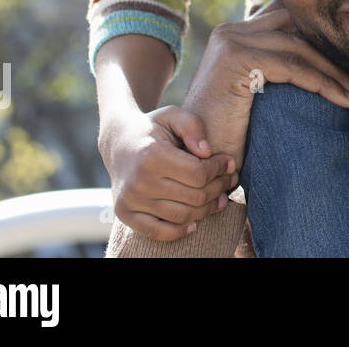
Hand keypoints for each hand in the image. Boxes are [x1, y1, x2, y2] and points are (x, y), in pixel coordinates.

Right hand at [99, 104, 238, 241]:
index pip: (198, 174)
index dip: (220, 169)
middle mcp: (138, 182)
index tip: (229, 163)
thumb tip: (207, 153)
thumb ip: (193, 127)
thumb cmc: (153, 128)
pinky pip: (158, 232)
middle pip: (194, 197)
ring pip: (182, 216)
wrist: (118, 143)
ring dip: (207, 209)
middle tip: (230, 180)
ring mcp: (130, 201)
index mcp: (152, 155)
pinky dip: (179, 231)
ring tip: (220, 197)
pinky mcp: (124, 214)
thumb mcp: (173, 115)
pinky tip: (194, 222)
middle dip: (219, 188)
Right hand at [181, 5, 348, 171]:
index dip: (324, 45)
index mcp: (235, 34)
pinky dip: (324, 83)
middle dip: (334, 57)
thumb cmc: (229, 134)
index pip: (291, 25)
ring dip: (336, 75)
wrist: (195, 161)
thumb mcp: (257, 93)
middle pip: (299, 32)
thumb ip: (279, 70)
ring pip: (301, 49)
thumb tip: (324, 62)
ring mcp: (230, 41)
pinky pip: (294, 66)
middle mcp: (230, 31)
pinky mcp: (235, 58)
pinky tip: (343, 100)